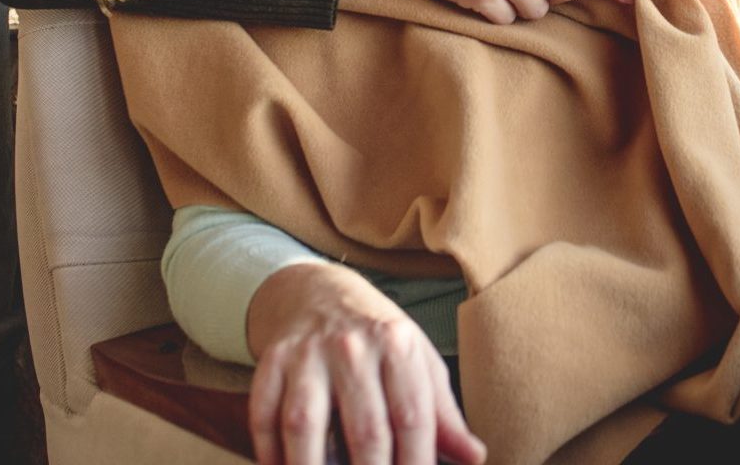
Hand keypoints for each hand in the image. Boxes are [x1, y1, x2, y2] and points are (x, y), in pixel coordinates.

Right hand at [247, 263, 484, 464]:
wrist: (318, 292)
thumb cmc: (378, 338)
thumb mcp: (418, 361)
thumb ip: (443, 413)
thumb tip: (475, 456)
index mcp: (399, 345)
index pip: (412, 417)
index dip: (416, 464)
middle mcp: (353, 346)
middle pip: (364, 428)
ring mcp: (308, 353)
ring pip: (305, 423)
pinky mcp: (272, 360)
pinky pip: (264, 415)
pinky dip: (269, 451)